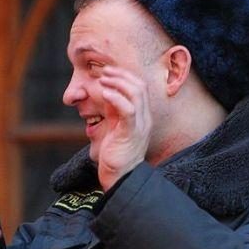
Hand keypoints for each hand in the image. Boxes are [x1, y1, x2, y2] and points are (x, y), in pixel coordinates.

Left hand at [97, 66, 151, 190]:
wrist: (121, 177)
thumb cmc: (116, 153)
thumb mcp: (115, 126)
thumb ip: (114, 110)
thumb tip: (107, 92)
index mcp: (143, 116)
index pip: (140, 87)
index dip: (125, 75)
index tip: (108, 72)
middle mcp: (145, 118)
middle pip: (140, 86)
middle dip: (121, 75)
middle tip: (104, 72)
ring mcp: (140, 125)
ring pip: (136, 94)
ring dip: (118, 83)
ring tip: (103, 80)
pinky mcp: (131, 133)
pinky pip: (128, 110)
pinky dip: (116, 98)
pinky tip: (105, 93)